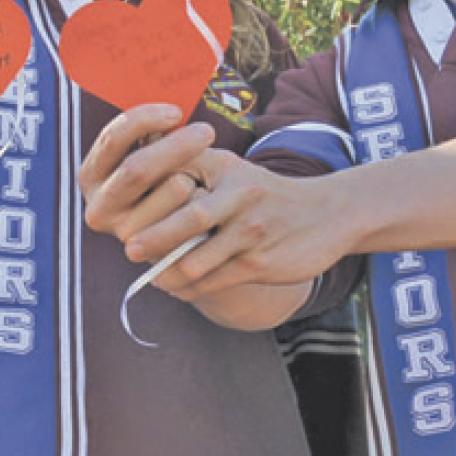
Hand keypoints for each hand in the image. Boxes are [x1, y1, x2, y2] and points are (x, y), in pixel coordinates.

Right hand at [78, 103, 216, 245]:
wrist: (170, 231)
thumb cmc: (159, 179)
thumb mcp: (145, 156)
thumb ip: (149, 135)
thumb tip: (173, 110)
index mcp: (90, 176)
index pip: (113, 139)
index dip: (144, 119)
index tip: (176, 111)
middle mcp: (98, 209)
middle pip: (138, 168)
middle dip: (176, 145)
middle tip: (206, 130)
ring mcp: (125, 233)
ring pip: (172, 188)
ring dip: (193, 175)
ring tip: (201, 174)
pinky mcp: (158, 250)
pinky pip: (192, 214)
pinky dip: (204, 199)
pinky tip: (207, 196)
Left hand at [82, 103, 323, 329]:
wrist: (329, 214)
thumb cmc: (263, 193)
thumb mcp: (229, 168)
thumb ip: (187, 165)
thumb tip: (136, 172)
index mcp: (225, 168)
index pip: (175, 181)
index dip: (149, 201)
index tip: (126, 214)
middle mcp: (239, 196)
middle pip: (186, 221)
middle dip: (152, 239)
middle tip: (129, 249)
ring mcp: (252, 231)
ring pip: (196, 260)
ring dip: (168, 273)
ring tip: (153, 276)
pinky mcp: (260, 263)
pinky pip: (214, 282)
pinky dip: (190, 289)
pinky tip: (179, 288)